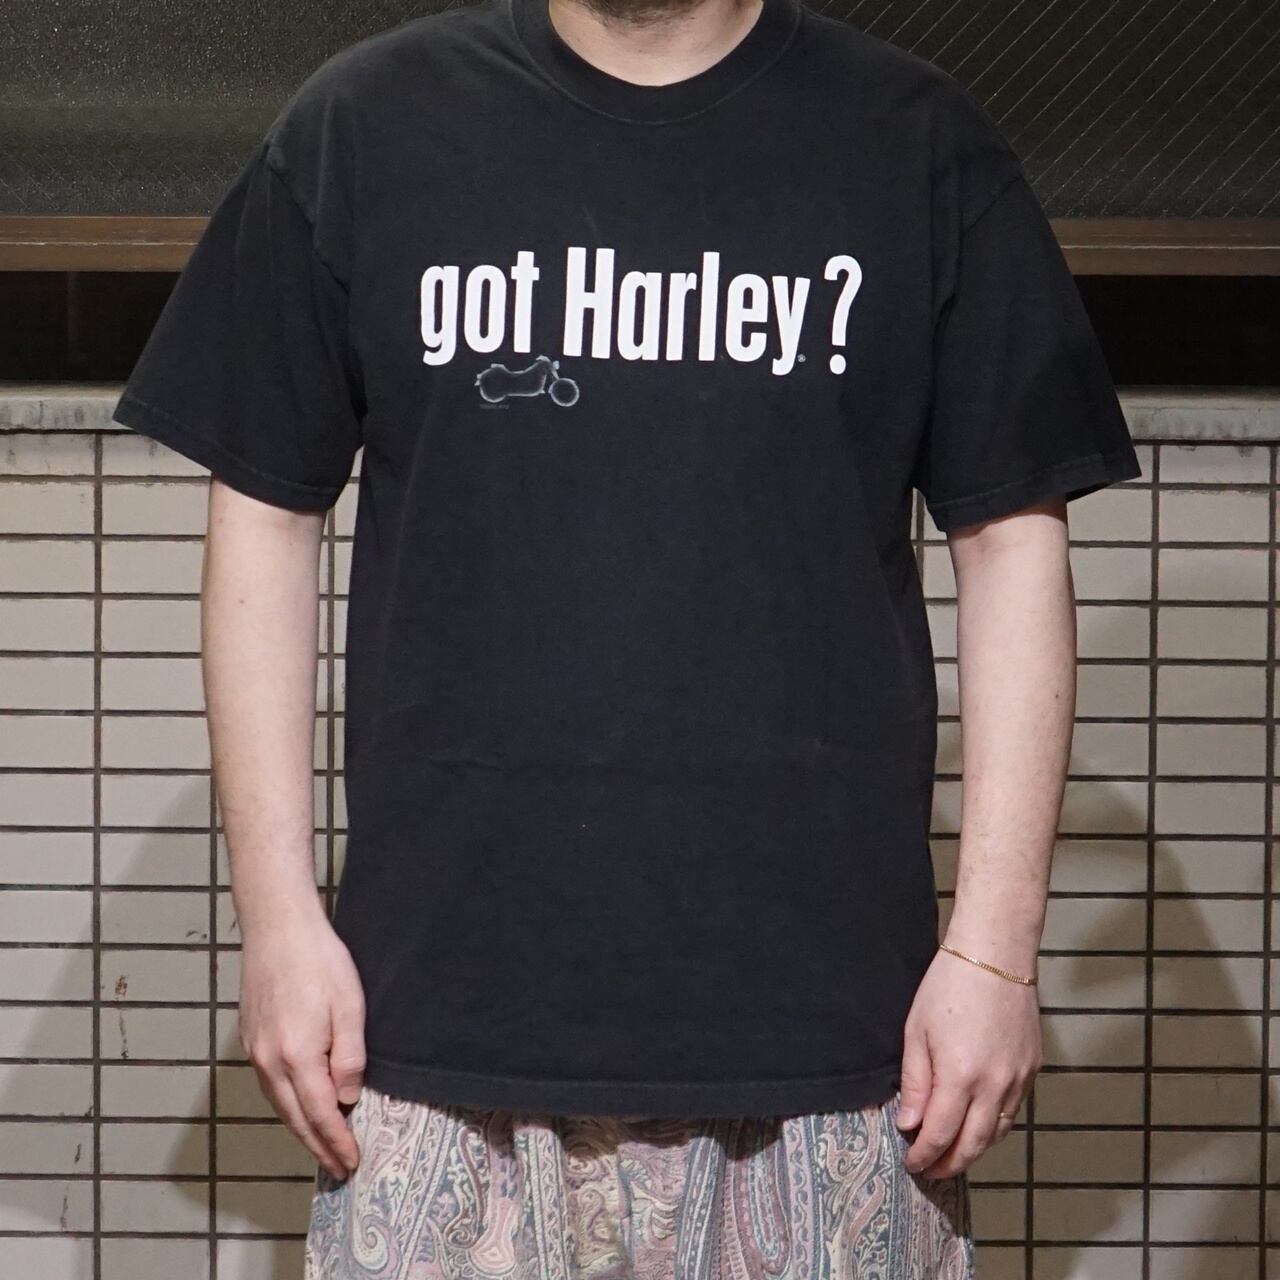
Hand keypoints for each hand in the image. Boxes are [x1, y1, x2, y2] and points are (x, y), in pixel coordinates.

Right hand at [237, 898, 366, 1180]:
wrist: (278, 928)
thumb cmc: (319, 960)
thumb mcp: (350, 1005)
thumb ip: (349, 1056)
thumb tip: (347, 1097)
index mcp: (297, 1055)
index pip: (320, 1114)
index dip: (336, 1142)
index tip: (351, 1162)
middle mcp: (270, 1060)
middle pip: (295, 1118)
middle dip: (318, 1147)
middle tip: (339, 1168)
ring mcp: (255, 1051)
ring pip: (280, 1105)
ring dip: (302, 1130)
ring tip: (323, 1147)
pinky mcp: (250, 1039)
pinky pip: (270, 1086)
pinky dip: (287, 1106)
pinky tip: (301, 1108)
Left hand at [894, 943, 1041, 1178]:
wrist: (995, 955)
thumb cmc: (948, 986)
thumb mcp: (917, 1031)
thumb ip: (915, 1082)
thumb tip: (910, 1123)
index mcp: (960, 1076)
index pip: (941, 1134)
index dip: (924, 1154)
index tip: (911, 1163)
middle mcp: (995, 1085)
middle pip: (973, 1144)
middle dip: (950, 1164)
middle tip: (930, 1171)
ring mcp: (1018, 1079)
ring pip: (997, 1133)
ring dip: (974, 1150)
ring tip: (952, 1155)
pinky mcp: (1032, 1068)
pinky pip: (1012, 1111)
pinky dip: (993, 1126)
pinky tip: (977, 1124)